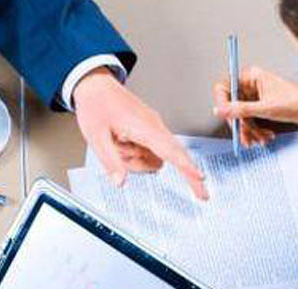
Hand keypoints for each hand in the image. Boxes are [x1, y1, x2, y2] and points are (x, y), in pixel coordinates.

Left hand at [73, 68, 207, 200]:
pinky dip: (137, 155)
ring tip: (118, 147)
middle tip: (201, 194)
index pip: (171, 151)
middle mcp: (153, 127)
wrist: (95, 85)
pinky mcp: (148, 129)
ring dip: (139, 161)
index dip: (188, 167)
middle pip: (174, 156)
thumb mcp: (97, 137)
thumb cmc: (97, 105)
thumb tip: (121, 182)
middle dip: (181, 171)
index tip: (200, 178)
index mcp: (144, 127)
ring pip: (157, 157)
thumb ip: (111, 162)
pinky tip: (121, 145)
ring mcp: (152, 128)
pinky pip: (150, 150)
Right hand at [212, 65, 297, 146]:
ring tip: (258, 139)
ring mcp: (255, 97)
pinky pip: (251, 121)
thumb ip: (241, 110)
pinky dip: (256, 131)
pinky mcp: (260, 107)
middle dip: (240, 123)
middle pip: (233, 106)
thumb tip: (221, 110)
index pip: (225, 87)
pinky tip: (264, 136)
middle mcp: (251, 86)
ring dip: (250, 131)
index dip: (222, 103)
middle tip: (244, 134)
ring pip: (242, 117)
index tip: (226, 117)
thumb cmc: (297, 101)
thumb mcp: (266, 108)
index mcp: (250, 77)